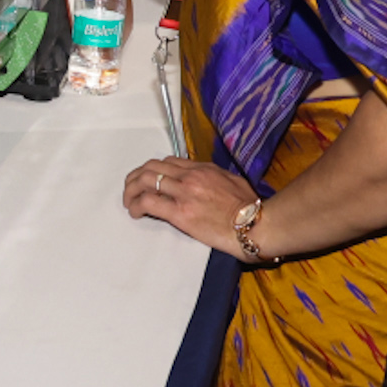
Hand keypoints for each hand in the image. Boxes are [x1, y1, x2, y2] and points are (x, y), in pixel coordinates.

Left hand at [123, 157, 261, 258]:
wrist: (257, 225)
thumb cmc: (251, 208)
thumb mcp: (232, 181)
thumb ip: (213, 177)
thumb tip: (204, 180)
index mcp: (202, 168)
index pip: (168, 162)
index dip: (153, 170)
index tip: (149, 180)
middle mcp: (190, 176)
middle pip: (151, 167)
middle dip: (135, 177)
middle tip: (131, 189)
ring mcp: (184, 193)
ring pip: (145, 181)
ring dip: (131, 190)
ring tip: (129, 202)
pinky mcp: (180, 213)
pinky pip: (149, 202)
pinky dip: (136, 205)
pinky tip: (135, 212)